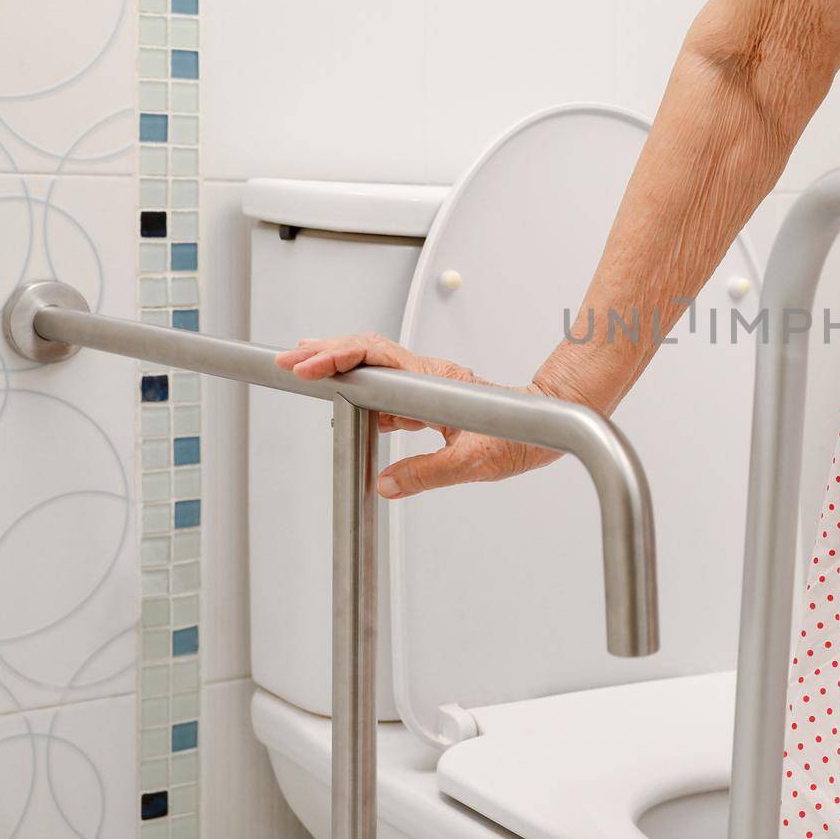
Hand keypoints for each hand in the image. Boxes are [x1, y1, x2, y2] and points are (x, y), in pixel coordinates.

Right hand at [275, 333, 559, 498]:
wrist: (552, 421)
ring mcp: (428, 385)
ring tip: (303, 368)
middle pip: (367, 352)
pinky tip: (341, 398)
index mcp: (434, 381)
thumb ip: (427, 474)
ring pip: (374, 366)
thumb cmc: (524, 432)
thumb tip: (384, 485)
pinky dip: (358, 387)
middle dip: (324, 352)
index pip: (375, 359)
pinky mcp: (430, 399)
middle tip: (287, 360)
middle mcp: (428, 376)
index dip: (338, 359)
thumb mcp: (476, 462)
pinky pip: (386, 387)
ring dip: (338, 365)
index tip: (308, 367)